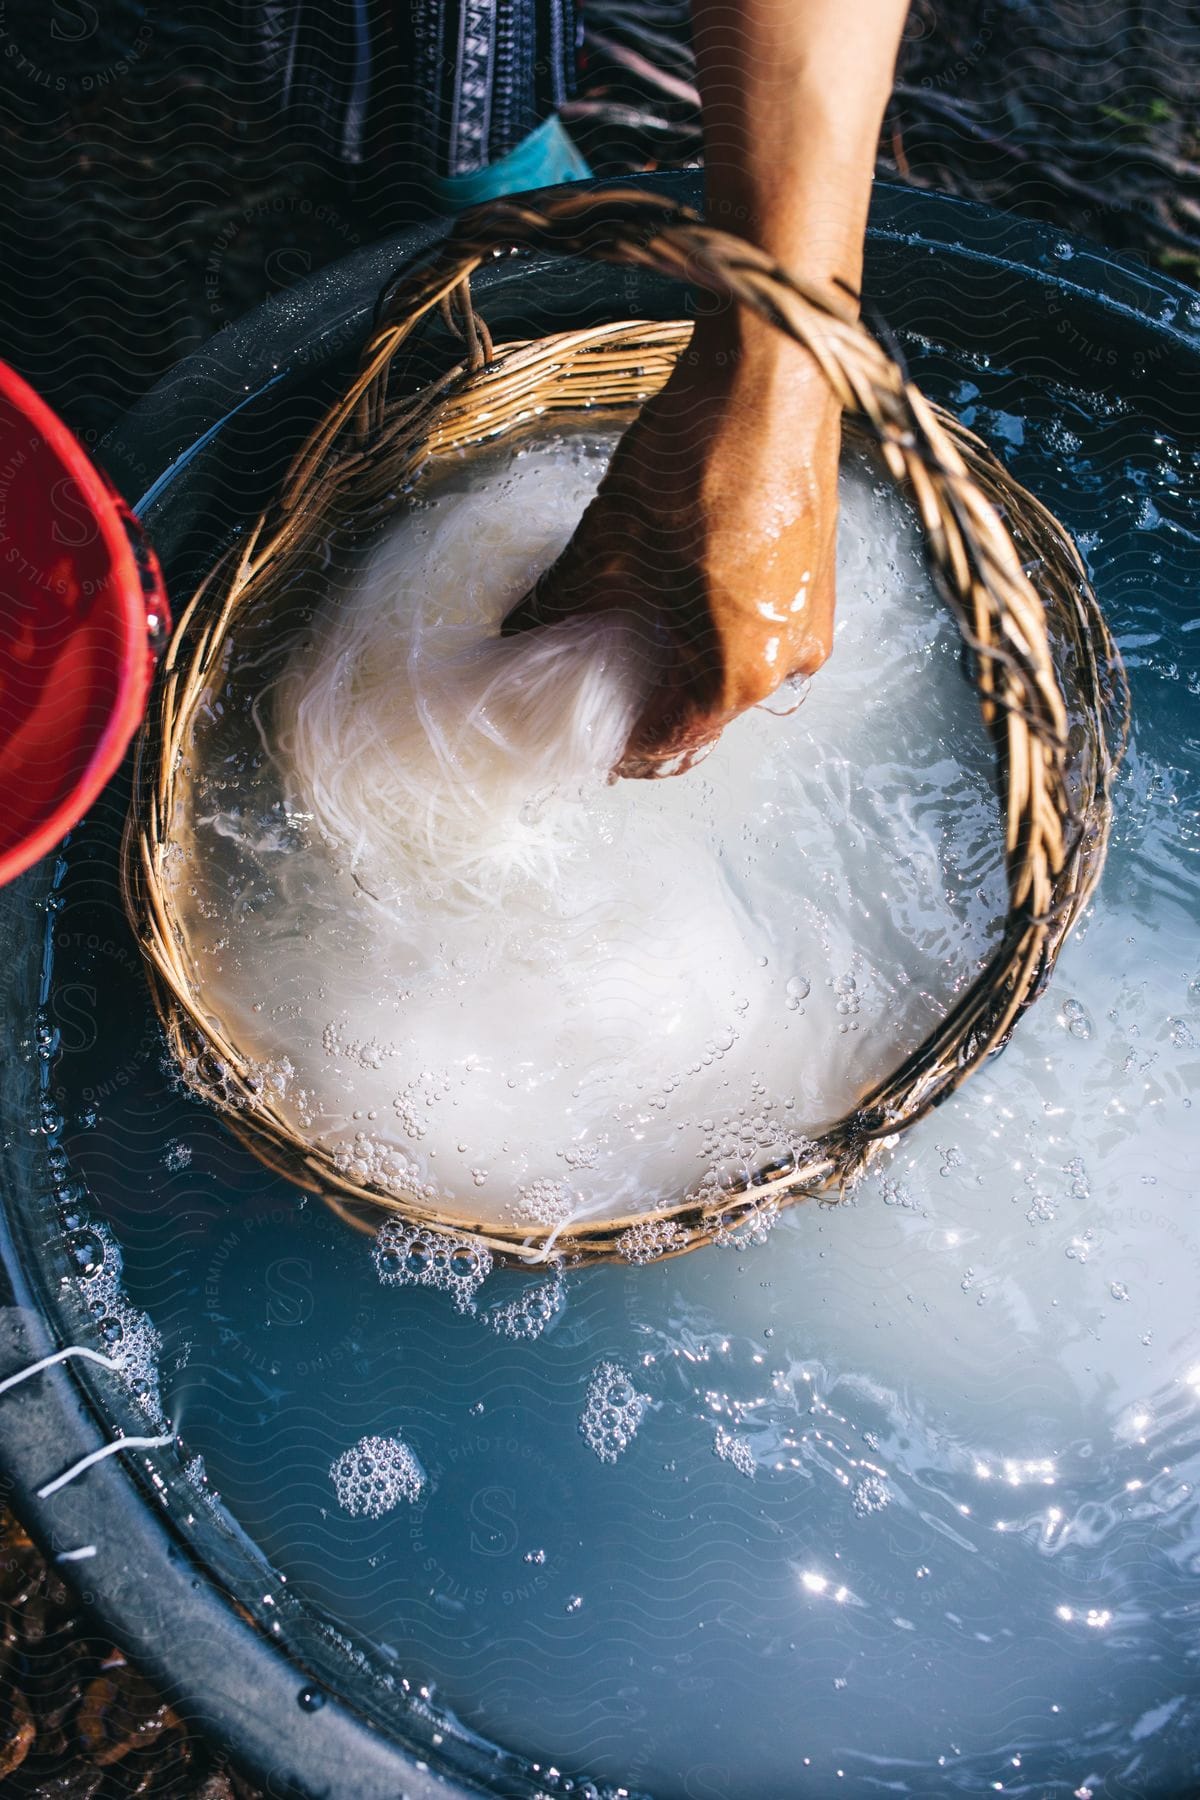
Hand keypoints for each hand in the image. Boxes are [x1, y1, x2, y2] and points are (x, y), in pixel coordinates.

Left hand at [502, 313, 841, 775]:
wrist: (771, 372)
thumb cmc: (699, 460)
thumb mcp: (610, 544)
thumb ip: (562, 604)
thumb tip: (517, 634)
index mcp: (741, 670)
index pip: (672, 741)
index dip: (620, 747)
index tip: (581, 739)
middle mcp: (790, 659)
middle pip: (707, 712)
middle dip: (649, 706)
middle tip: (593, 689)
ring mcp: (812, 618)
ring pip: (735, 671)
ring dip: (683, 666)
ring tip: (628, 640)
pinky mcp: (819, 577)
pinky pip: (762, 631)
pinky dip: (717, 631)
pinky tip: (676, 598)